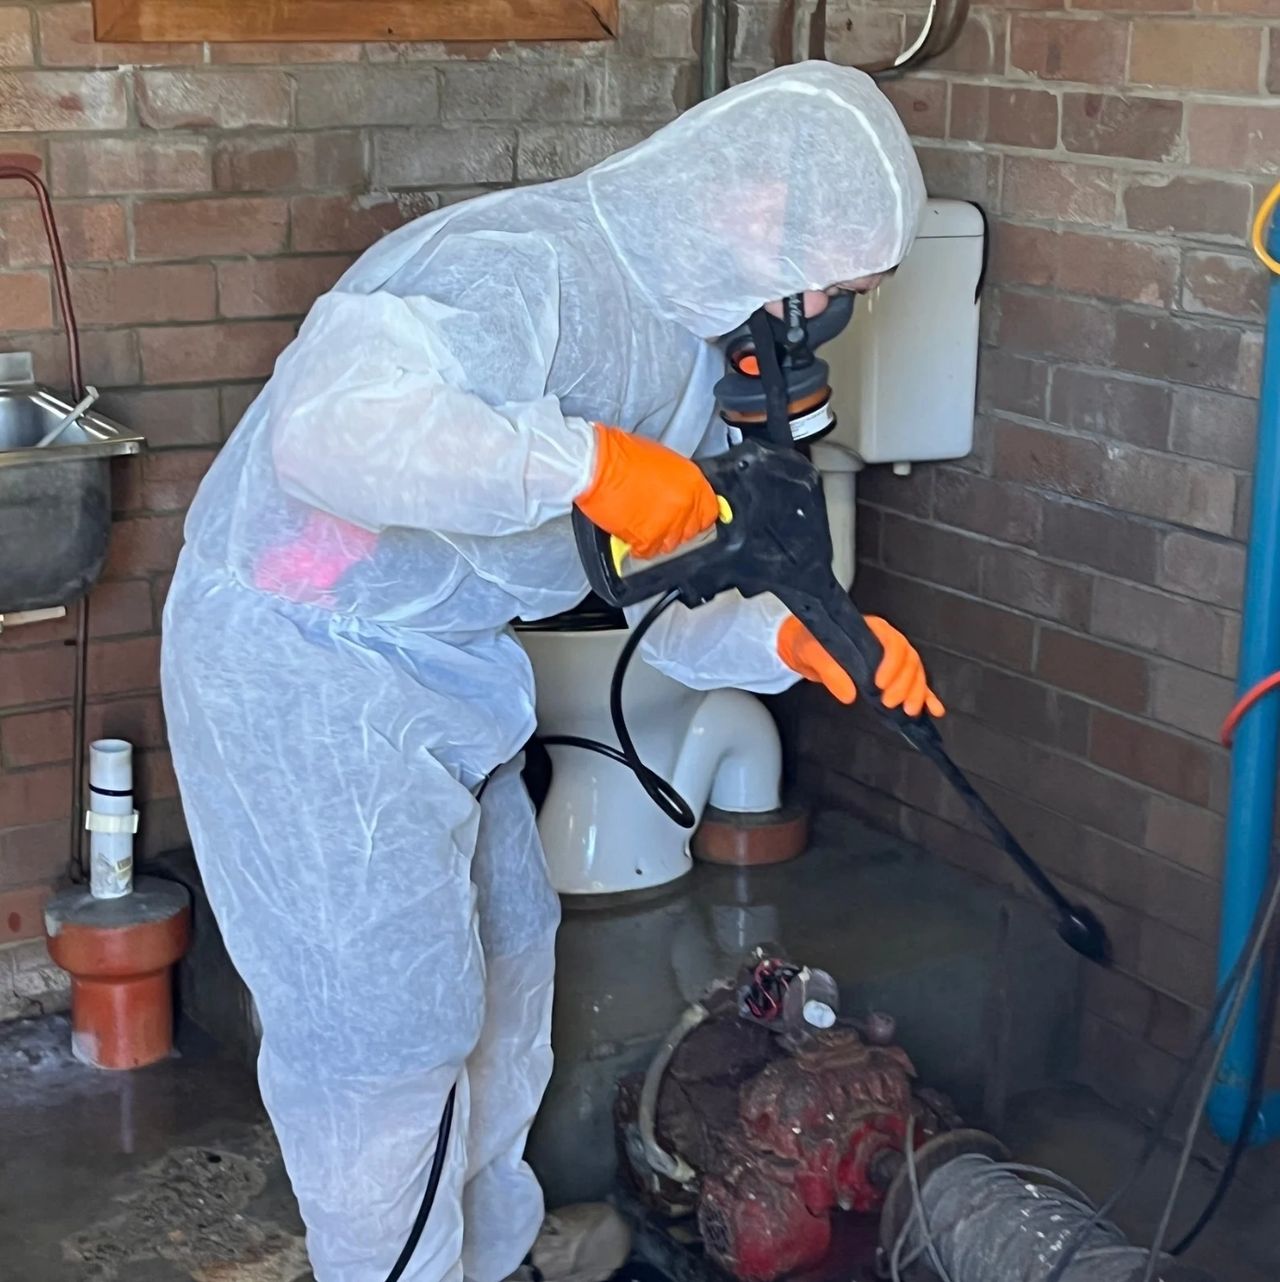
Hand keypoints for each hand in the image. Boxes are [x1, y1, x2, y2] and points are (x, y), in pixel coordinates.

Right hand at [574, 424, 719, 560]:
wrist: (596, 464)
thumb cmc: (621, 455)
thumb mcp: (662, 460)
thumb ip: (677, 482)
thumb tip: (680, 495)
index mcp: (692, 482)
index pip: (709, 512)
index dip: (696, 518)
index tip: (688, 520)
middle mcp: (685, 504)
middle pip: (690, 532)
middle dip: (675, 529)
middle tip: (658, 522)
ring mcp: (668, 523)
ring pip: (670, 545)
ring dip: (657, 539)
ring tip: (642, 526)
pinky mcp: (647, 537)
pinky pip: (649, 552)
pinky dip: (639, 547)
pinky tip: (631, 535)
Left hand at [777, 615, 944, 717]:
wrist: (805, 648)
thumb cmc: (810, 643)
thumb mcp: (813, 653)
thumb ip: (829, 671)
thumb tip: (849, 695)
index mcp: (871, 630)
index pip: (893, 642)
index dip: (892, 664)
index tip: (880, 684)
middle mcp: (886, 642)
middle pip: (909, 660)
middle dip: (904, 684)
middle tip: (890, 703)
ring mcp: (892, 659)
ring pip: (916, 673)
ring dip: (916, 692)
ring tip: (908, 711)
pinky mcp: (892, 675)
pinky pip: (915, 684)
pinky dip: (927, 697)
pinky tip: (934, 710)